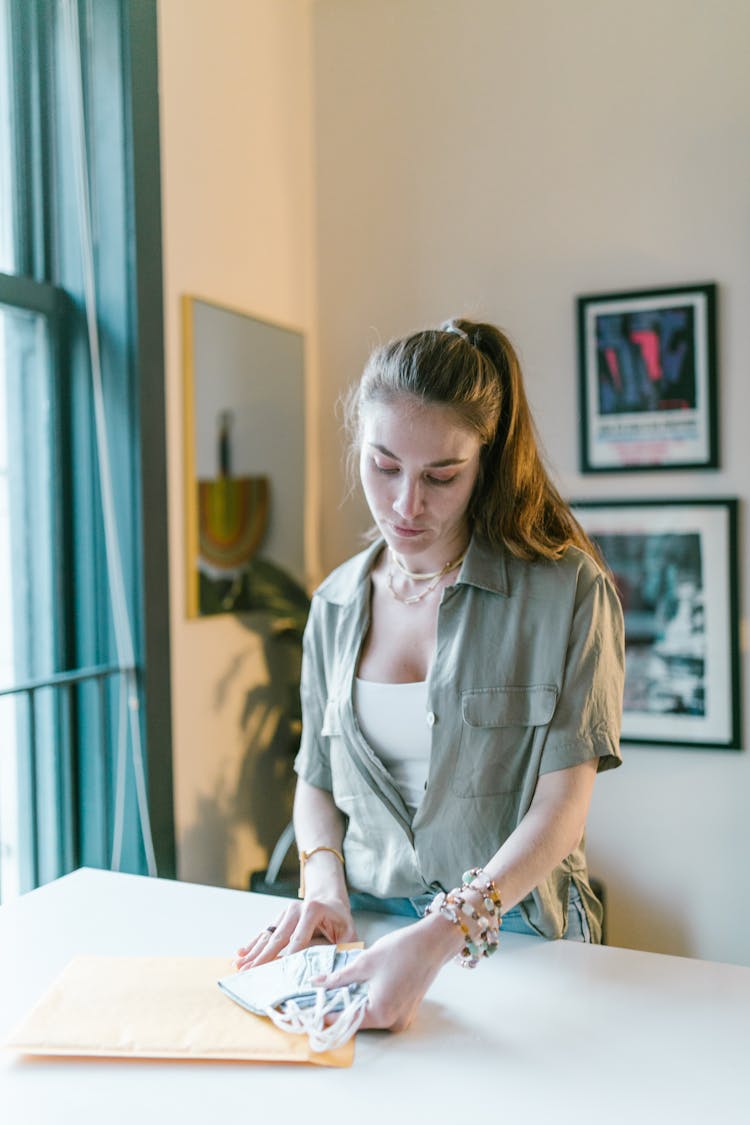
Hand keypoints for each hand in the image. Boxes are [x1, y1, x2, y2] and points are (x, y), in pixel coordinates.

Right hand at [234, 893, 356, 970]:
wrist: (330, 901)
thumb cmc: (341, 922)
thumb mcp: (348, 934)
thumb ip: (342, 950)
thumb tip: (334, 972)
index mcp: (313, 910)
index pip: (299, 938)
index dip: (288, 957)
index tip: (278, 974)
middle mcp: (295, 909)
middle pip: (277, 937)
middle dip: (263, 957)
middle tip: (250, 973)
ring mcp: (285, 912)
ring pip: (267, 935)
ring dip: (253, 952)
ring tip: (239, 967)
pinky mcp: (278, 917)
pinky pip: (264, 933)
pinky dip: (252, 945)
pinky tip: (240, 954)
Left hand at [312, 912, 462, 1032]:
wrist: (432, 942)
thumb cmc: (401, 950)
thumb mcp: (364, 962)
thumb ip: (338, 978)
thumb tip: (316, 983)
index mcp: (381, 1013)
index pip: (344, 1020)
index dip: (325, 1015)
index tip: (308, 1010)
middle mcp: (392, 1022)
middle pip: (357, 1020)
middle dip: (339, 1007)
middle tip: (320, 994)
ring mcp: (401, 1018)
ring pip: (368, 1014)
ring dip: (353, 1002)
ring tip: (337, 987)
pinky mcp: (406, 1010)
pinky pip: (381, 1010)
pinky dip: (368, 1000)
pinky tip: (359, 985)